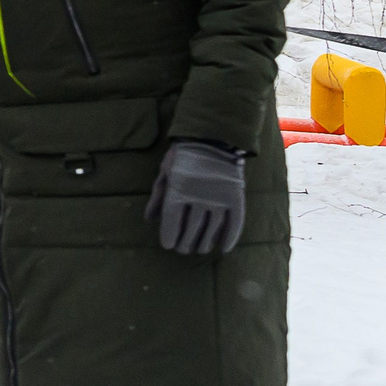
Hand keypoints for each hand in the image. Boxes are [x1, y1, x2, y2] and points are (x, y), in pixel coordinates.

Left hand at [145, 140, 246, 254]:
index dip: (170, 236)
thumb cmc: (184, 155)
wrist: (213, 136)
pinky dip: (230, 236)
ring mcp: (218, 198)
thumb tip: (149, 220)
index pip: (173, 222)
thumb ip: (158, 197)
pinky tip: (224, 248)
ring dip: (205, 243)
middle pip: (192, 229)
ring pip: (212, 229)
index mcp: (178, 191)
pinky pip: (235, 221)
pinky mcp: (235, 196)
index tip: (168, 245)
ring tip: (201, 249)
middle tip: (184, 249)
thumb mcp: (166, 172)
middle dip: (186, 243)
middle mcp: (198, 197)